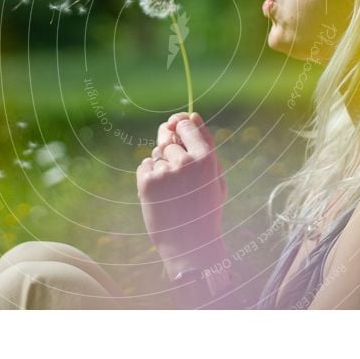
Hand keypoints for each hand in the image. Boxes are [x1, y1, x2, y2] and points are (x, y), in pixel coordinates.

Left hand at [136, 112, 227, 276]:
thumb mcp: (215, 176)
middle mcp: (186, 161)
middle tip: (181, 179)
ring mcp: (165, 171)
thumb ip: (205, 143)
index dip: (181, 127)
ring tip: (172, 192)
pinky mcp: (147, 181)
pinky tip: (160, 195)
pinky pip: (144, 166)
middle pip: (169, 139)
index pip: (187, 123)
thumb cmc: (205, 208)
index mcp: (207, 157)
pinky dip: (149, 177)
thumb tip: (191, 114)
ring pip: (156, 154)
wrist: (190, 245)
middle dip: (171, 152)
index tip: (179, 135)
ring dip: (160, 166)